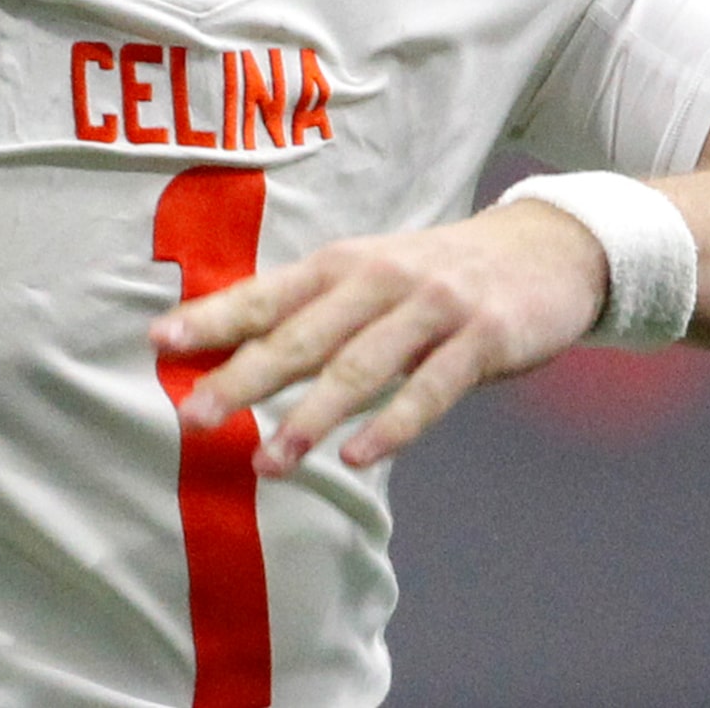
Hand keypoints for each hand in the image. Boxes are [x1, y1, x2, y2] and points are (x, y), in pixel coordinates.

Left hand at [151, 199, 610, 473]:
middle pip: (302, 334)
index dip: (214, 317)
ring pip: (361, 367)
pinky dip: (393, 426)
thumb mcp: (373, 274)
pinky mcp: (482, 339)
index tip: (161, 341)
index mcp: (343, 264)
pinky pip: (430, 389)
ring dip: (310, 416)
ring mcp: (433, 308)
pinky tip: (359, 457)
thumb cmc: (439, 274)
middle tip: (195, 415)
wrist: (548, 248)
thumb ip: (313, 308)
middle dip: (243, 376)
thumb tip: (233, 344)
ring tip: (268, 461)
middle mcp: (380, 280)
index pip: (268, 294)